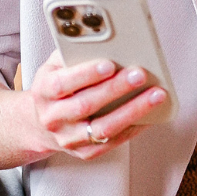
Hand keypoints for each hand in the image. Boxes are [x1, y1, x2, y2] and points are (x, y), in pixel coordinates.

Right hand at [19, 55, 167, 163]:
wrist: (40, 124)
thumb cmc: (55, 87)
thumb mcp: (55, 66)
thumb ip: (74, 54)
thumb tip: (105, 43)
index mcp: (43, 92)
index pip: (62, 84)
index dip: (86, 74)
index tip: (109, 64)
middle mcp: (54, 118)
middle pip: (86, 105)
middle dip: (116, 89)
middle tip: (140, 74)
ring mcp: (69, 138)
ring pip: (103, 128)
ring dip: (133, 111)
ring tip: (155, 95)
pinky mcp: (85, 152)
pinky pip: (112, 142)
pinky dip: (134, 128)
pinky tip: (150, 115)